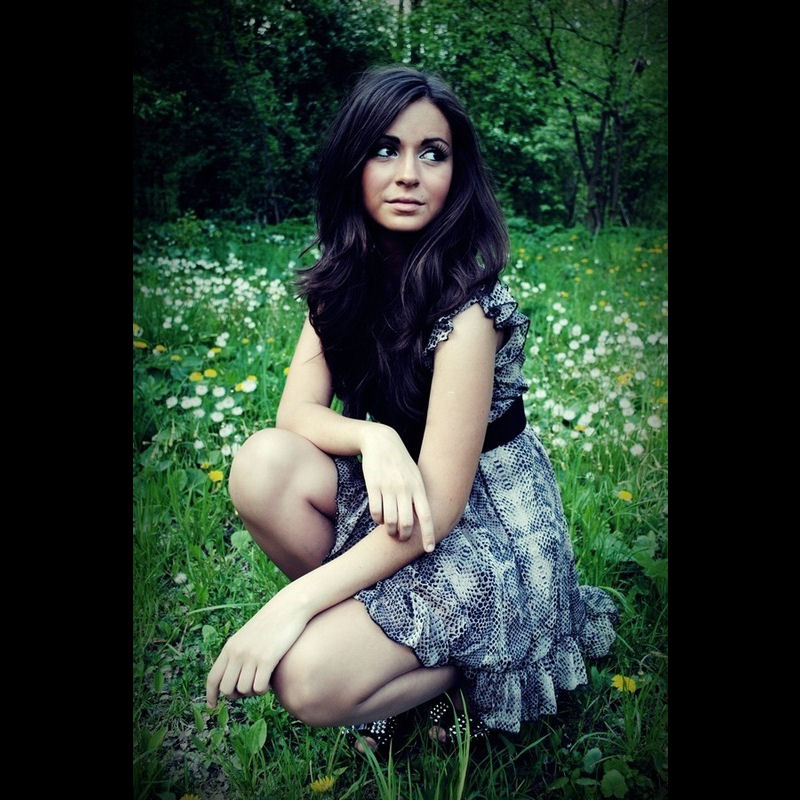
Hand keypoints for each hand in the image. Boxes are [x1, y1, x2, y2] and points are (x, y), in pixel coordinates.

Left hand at [205, 588, 308, 707]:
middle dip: (237, 695)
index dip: (210, 695)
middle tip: (249, 688)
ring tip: (262, 681)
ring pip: (244, 690)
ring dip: (253, 692)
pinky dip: (263, 689)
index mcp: (230, 647)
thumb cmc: (271, 623)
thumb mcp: (248, 636)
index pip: (213, 678)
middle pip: (227, 689)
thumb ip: (238, 653)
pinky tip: (269, 680)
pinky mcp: (267, 659)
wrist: (289, 607)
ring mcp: (251, 656)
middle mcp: (237, 653)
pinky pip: (259, 687)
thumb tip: (234, 679)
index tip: (211, 706)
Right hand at [360, 423, 435, 551]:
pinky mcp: (373, 485)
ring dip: (389, 530)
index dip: (428, 534)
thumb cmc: (401, 462)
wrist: (382, 441)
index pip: (426, 515)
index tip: (429, 549)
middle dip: (404, 536)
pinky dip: (377, 520)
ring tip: (390, 530)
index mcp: (418, 487)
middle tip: (401, 538)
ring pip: (389, 520)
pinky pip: (375, 511)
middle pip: (406, 522)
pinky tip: (379, 518)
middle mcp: (405, 488)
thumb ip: (419, 495)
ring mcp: (389, 487)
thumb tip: (422, 519)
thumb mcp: (415, 475)